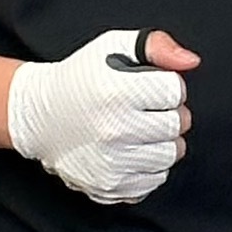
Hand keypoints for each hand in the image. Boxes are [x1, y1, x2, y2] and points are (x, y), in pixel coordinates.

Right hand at [5, 29, 198, 204]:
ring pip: (171, 154)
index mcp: (115, 92)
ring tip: (138, 130)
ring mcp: (112, 163)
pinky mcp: (111, 187)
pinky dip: (148, 166)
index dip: (166, 86)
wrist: (41, 117)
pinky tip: (129, 151)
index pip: (176, 91)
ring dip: (162, 141)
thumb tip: (190, 62)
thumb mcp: (113, 46)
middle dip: (168, 113)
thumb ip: (157, 45)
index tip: (147, 87)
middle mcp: (113, 130)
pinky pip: (156, 179)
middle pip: (178, 124)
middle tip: (144, 109)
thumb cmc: (81, 79)